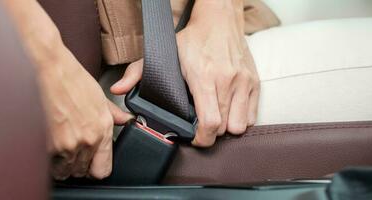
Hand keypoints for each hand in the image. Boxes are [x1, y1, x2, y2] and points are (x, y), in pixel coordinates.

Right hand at [2, 0, 132, 179]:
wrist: (49, 69)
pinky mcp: (49, 144)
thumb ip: (113, 114)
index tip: (90, 163)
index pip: (103, 169)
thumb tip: (125, 120)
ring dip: (62, 164)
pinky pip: (50, 165)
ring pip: (66, 171)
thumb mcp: (99, 96)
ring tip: (58, 146)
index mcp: (103, 129)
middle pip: (83, 172)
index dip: (95, 168)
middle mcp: (89, 139)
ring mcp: (69, 144)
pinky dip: (48, 159)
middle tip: (70, 151)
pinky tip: (48, 143)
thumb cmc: (71, 78)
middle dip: (76, 165)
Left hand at [111, 0, 259, 146]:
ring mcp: (243, 82)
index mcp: (204, 78)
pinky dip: (241, 119)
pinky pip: (253, 115)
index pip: (209, 123)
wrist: (220, 21)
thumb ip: (137, 74)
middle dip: (211, 134)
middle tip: (201, 127)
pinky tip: (228, 112)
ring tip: (216, 120)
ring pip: (240, 125)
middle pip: (224, 129)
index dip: (201, 139)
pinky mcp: (255, 82)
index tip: (194, 138)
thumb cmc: (193, 39)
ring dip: (227, 128)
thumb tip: (117, 89)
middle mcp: (227, 81)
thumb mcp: (162, 54)